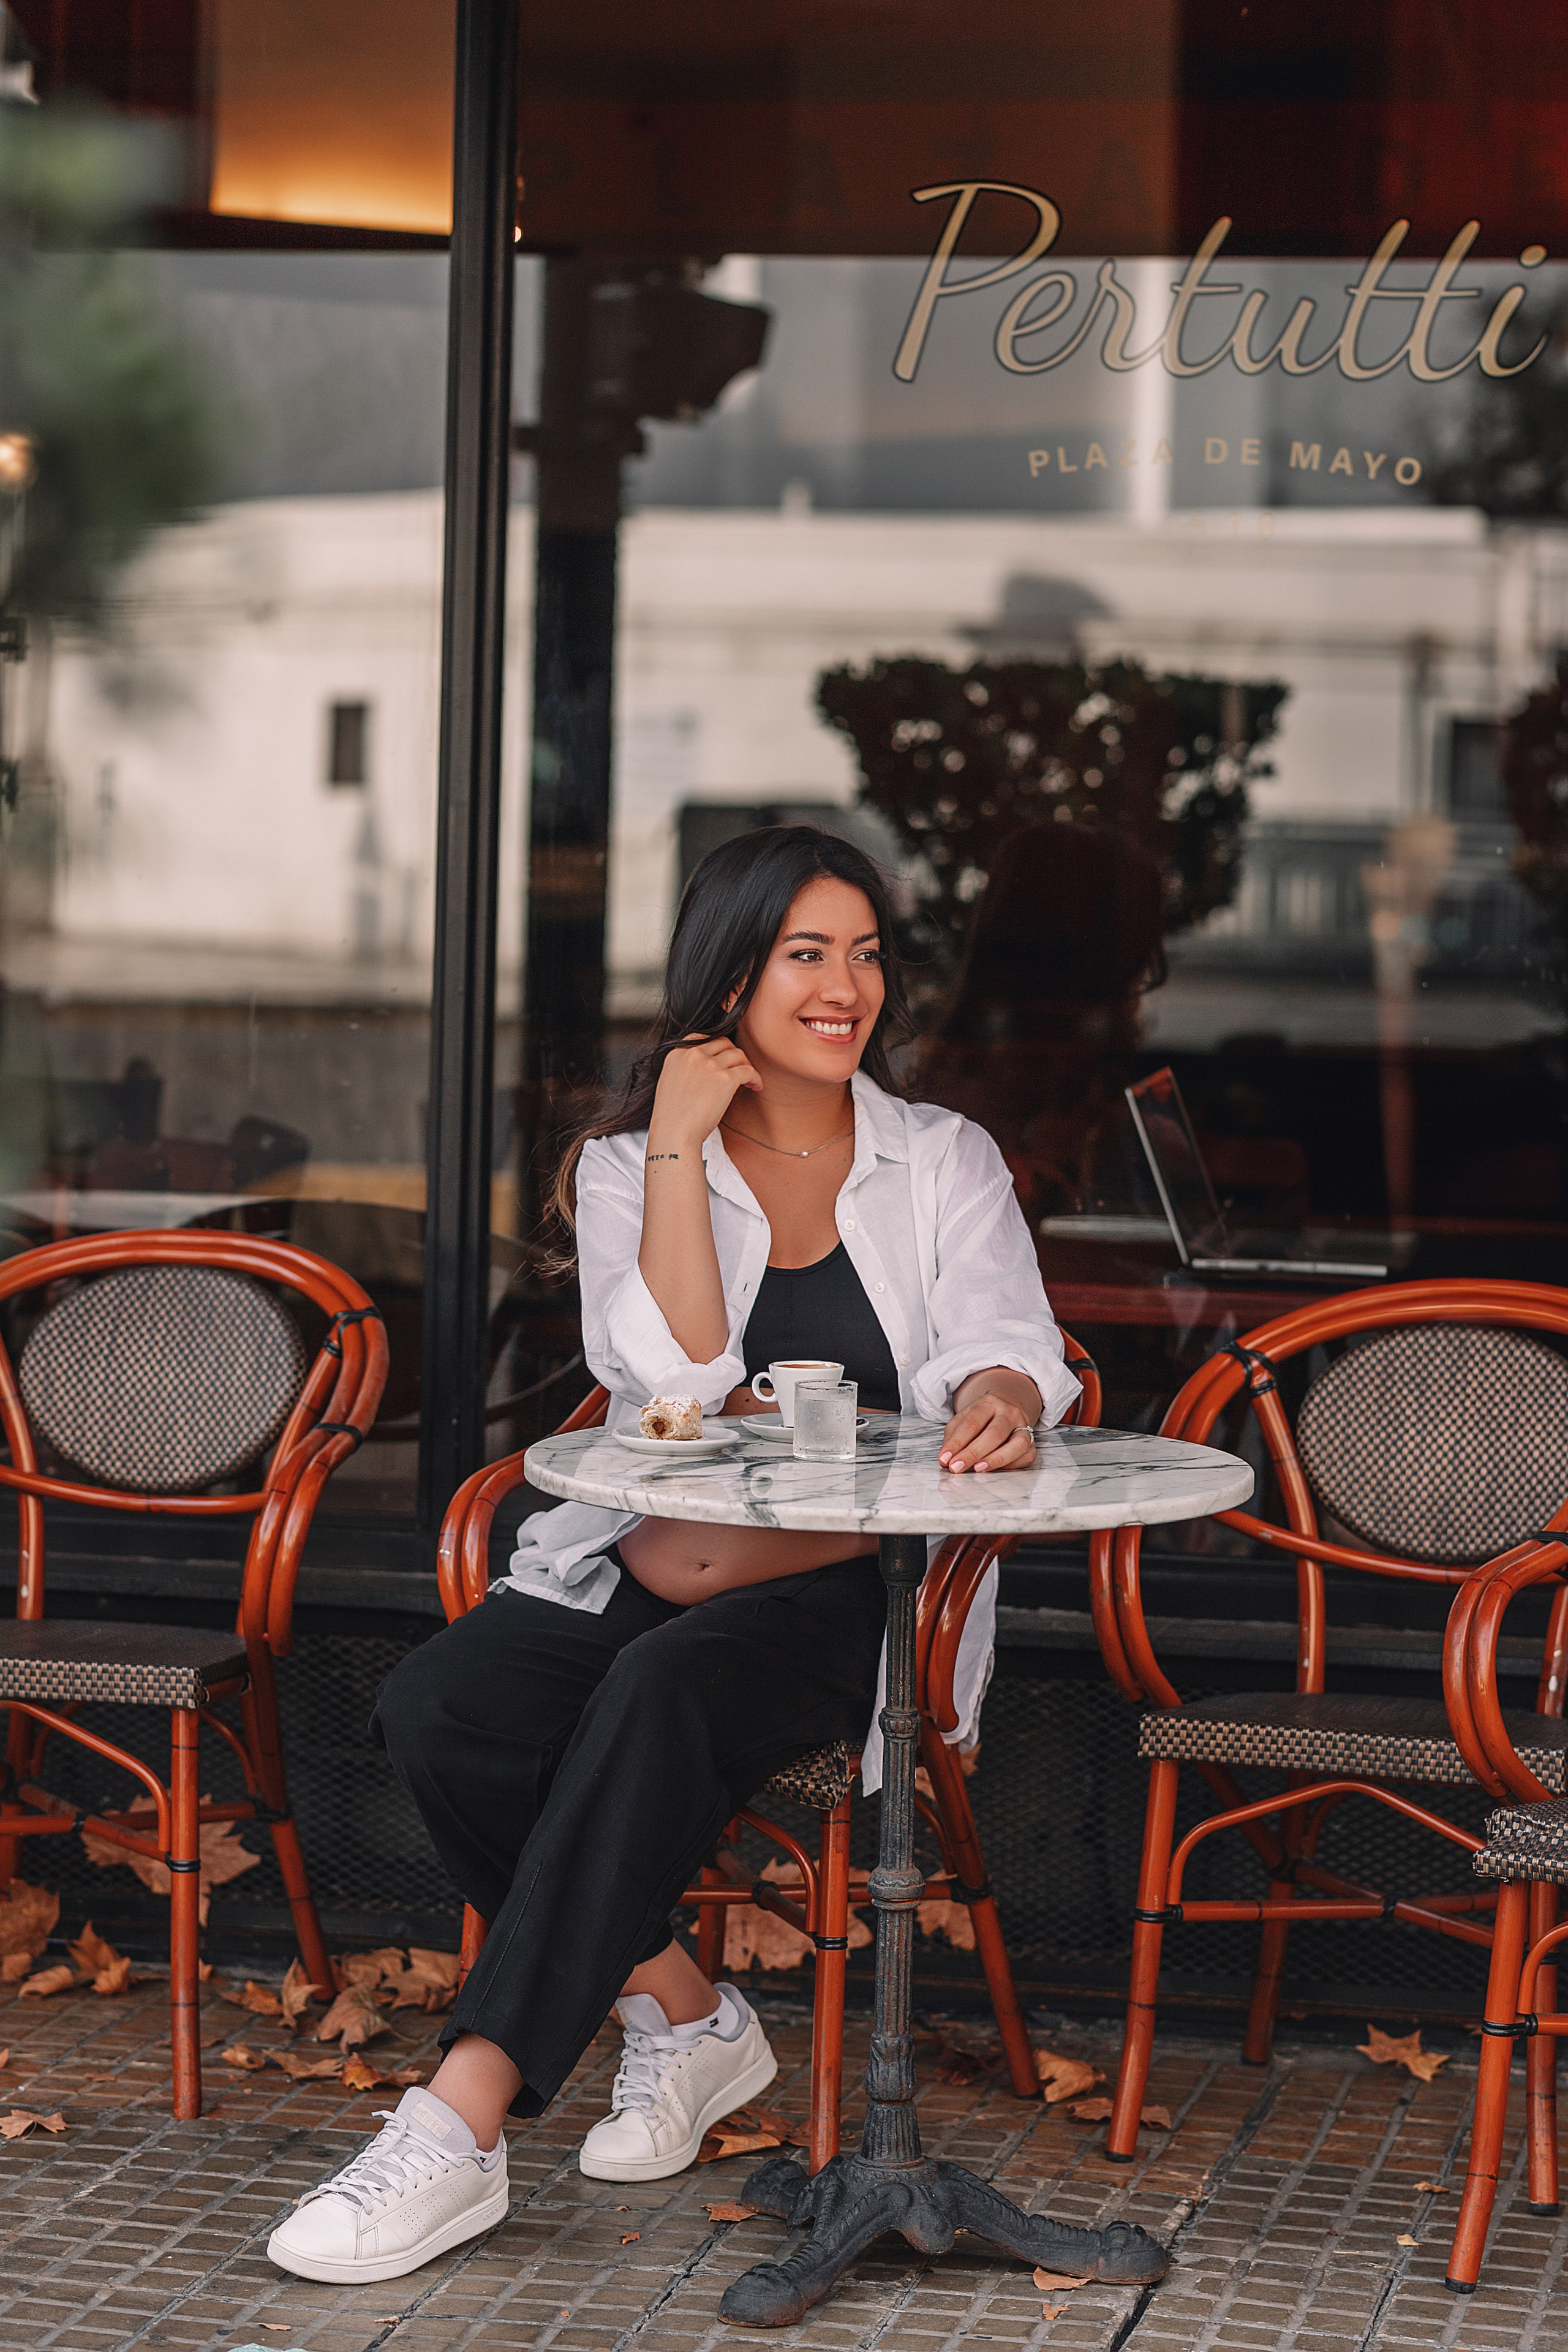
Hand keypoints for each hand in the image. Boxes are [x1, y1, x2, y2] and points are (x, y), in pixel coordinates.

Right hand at [648, 1034, 761, 1152]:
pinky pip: (748, 1070)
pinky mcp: (726, 1078)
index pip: (701, 1038)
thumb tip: (704, 1072)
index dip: (716, 1048)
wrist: (674, 1133)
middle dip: (733, 1054)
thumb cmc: (672, 1117)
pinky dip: (755, 1078)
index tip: (722, 1059)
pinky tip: (755, 1086)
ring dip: (746, 1065)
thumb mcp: (669, 1083)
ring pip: (738, 1054)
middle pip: (722, 1042)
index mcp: (677, 1054)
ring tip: (748, 1080)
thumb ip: (684, 1070)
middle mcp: (693, 1055)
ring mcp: (710, 1065)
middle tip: (738, 1068)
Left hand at [939, 1391, 1037, 1473]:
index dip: (957, 1443)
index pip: (972, 1423)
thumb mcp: (962, 1420)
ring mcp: (1024, 1427)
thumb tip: (946, 1459)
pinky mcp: (1032, 1444)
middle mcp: (1009, 1412)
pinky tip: (994, 1470)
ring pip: (1017, 1444)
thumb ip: (952, 1438)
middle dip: (973, 1453)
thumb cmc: (980, 1420)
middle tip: (957, 1468)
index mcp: (988, 1403)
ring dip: (996, 1460)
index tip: (945, 1459)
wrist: (1005, 1411)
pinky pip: (1026, 1457)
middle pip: (994, 1433)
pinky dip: (1010, 1466)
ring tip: (977, 1469)